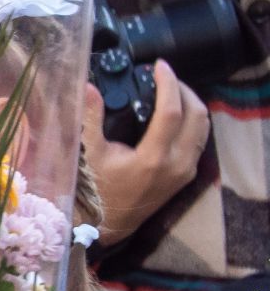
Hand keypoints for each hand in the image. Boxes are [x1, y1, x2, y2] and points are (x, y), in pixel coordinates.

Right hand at [84, 60, 210, 245]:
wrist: (111, 223)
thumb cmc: (98, 190)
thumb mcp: (92, 155)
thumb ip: (91, 120)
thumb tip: (88, 87)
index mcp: (152, 157)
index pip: (170, 110)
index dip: (167, 83)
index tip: (159, 67)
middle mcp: (176, 163)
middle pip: (196, 114)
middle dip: (184, 89)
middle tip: (167, 78)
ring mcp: (186, 169)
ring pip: (203, 126)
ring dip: (192, 104)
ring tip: (174, 92)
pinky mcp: (188, 174)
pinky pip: (199, 139)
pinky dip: (192, 121)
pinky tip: (176, 115)